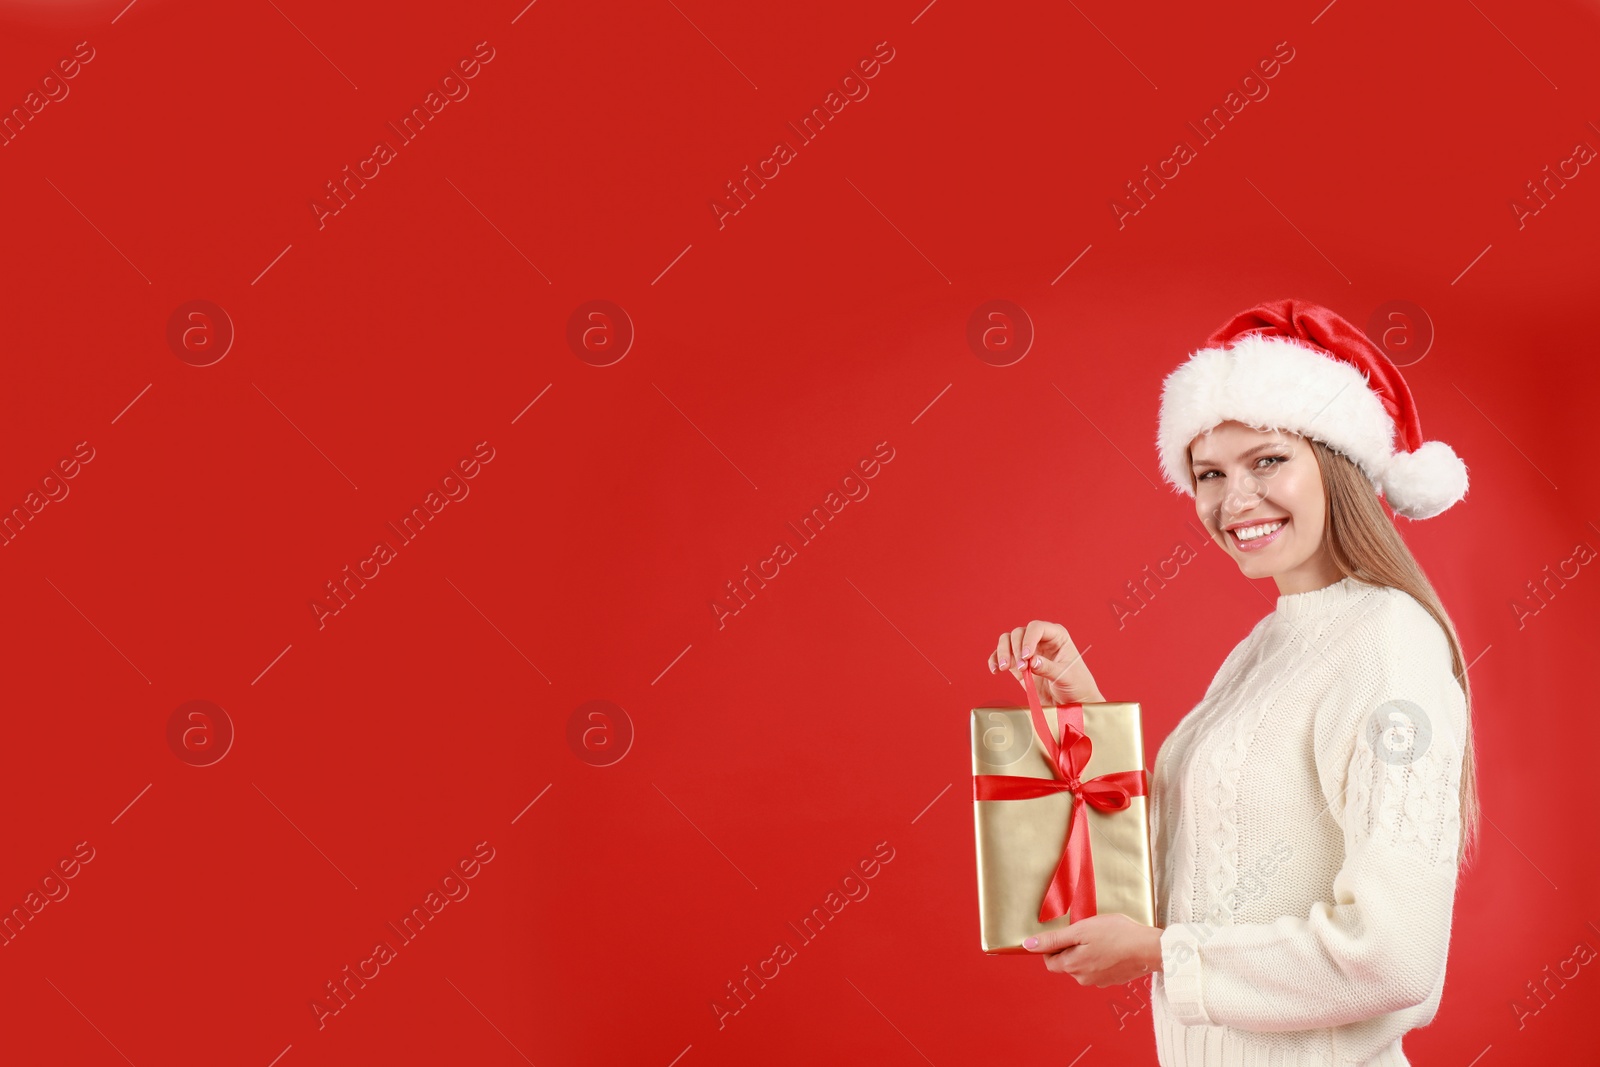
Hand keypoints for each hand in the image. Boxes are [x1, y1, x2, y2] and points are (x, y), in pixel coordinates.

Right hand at [988, 620, 1102, 705]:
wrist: (1073, 703)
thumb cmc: (1076, 686)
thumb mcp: (1066, 676)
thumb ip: (1048, 668)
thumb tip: (1031, 661)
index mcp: (1056, 636)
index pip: (1037, 628)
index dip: (1028, 639)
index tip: (1026, 657)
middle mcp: (1040, 640)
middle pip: (1019, 633)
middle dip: (1015, 649)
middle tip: (1021, 668)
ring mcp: (1028, 652)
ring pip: (1007, 641)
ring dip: (1003, 653)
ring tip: (1003, 668)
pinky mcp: (1018, 665)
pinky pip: (1002, 656)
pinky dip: (995, 660)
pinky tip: (995, 670)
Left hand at [1021, 914, 1162, 986]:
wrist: (1148, 948)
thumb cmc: (1116, 935)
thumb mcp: (1080, 930)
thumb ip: (1053, 939)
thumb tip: (1028, 945)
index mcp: (1072, 967)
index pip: (1050, 961)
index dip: (1052, 947)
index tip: (1064, 934)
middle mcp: (1083, 978)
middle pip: (1066, 963)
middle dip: (1071, 948)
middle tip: (1086, 932)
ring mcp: (1099, 981)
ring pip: (1083, 965)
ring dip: (1086, 952)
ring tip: (1101, 937)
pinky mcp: (1112, 979)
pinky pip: (1098, 967)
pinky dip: (1100, 957)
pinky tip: (1111, 946)